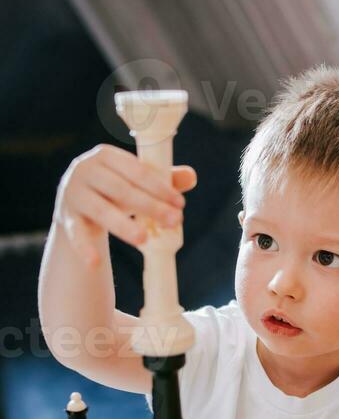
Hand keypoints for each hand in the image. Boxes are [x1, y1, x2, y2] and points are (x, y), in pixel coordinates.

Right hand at [53, 144, 195, 268]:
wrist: (75, 204)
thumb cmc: (113, 189)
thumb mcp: (135, 182)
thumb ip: (162, 179)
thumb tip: (192, 176)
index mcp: (105, 155)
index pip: (136, 170)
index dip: (159, 186)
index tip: (180, 203)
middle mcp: (85, 170)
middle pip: (121, 190)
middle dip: (150, 206)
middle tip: (175, 221)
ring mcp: (74, 194)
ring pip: (102, 211)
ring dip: (123, 226)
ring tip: (144, 239)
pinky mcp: (66, 218)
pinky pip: (77, 234)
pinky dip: (85, 249)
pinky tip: (95, 263)